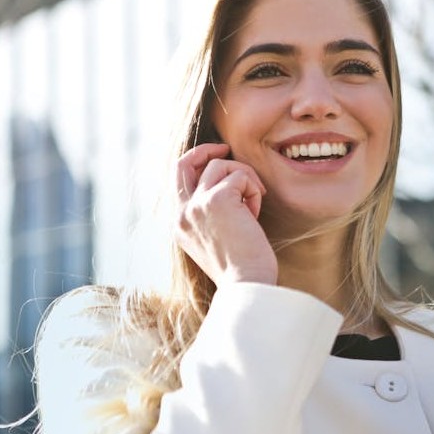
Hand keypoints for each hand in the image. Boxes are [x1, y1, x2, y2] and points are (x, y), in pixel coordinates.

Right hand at [174, 143, 277, 286]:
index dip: (196, 163)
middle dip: (206, 150)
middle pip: (184, 162)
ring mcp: (196, 205)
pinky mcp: (217, 199)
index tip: (217, 159)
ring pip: (221, 166)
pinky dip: (253, 190)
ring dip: (244, 179)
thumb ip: (210, 215)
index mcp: (179, 225)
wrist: (247, 285)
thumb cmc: (240, 269)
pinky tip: (255, 214)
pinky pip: (240, 176)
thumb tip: (226, 186)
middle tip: (226, 148)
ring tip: (253, 205)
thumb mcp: (215, 240)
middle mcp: (182, 213)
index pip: (178, 180)